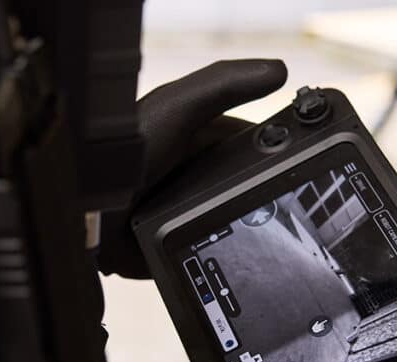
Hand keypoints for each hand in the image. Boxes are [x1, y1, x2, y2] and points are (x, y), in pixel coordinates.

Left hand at [97, 59, 287, 278]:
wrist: (91, 211)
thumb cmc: (125, 151)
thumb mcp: (178, 107)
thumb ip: (224, 84)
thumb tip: (278, 70)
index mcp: (192, 139)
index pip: (247, 140)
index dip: (277, 147)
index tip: (305, 156)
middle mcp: (188, 175)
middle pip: (244, 183)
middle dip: (268, 191)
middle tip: (298, 202)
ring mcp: (182, 212)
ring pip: (231, 220)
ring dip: (252, 226)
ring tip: (282, 234)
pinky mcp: (175, 246)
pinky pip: (211, 250)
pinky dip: (228, 254)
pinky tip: (249, 257)